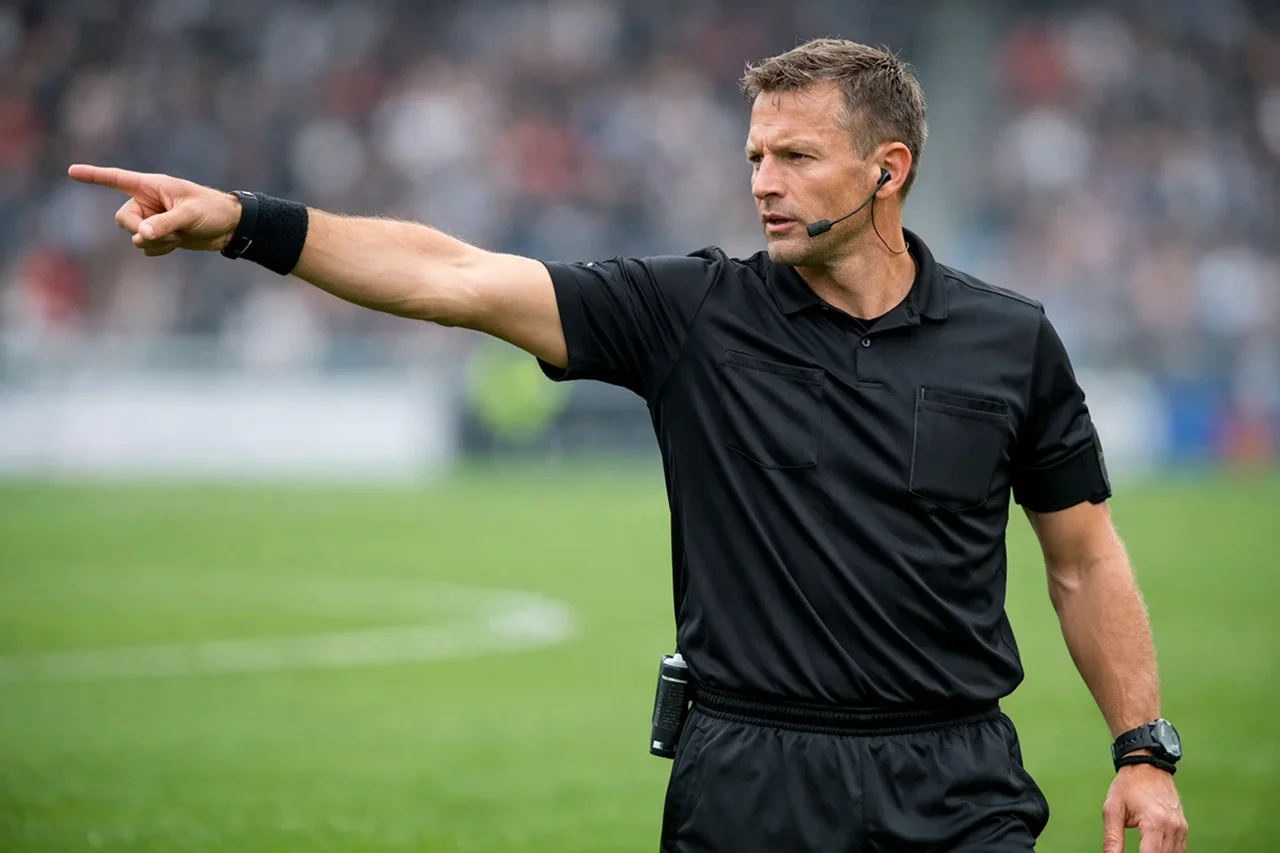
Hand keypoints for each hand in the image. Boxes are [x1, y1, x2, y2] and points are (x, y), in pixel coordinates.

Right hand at [67, 165, 241, 256]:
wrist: (229, 227)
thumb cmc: (213, 210)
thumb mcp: (190, 215)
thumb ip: (165, 224)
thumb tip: (140, 236)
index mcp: (151, 186)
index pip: (117, 179)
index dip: (94, 176)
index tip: (71, 171)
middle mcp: (147, 202)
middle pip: (122, 219)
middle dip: (140, 230)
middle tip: (167, 233)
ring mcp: (152, 220)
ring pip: (134, 237)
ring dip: (154, 242)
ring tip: (178, 237)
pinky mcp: (159, 235)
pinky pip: (146, 247)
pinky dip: (159, 249)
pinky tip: (177, 244)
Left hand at [1102, 763, 1186, 851]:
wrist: (1148, 766)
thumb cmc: (1128, 786)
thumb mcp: (1112, 809)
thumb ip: (1112, 837)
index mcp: (1154, 823)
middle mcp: (1172, 827)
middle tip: (1136, 849)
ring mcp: (1180, 828)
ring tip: (1142, 849)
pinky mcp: (1183, 827)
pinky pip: (1179, 850)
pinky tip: (1153, 850)